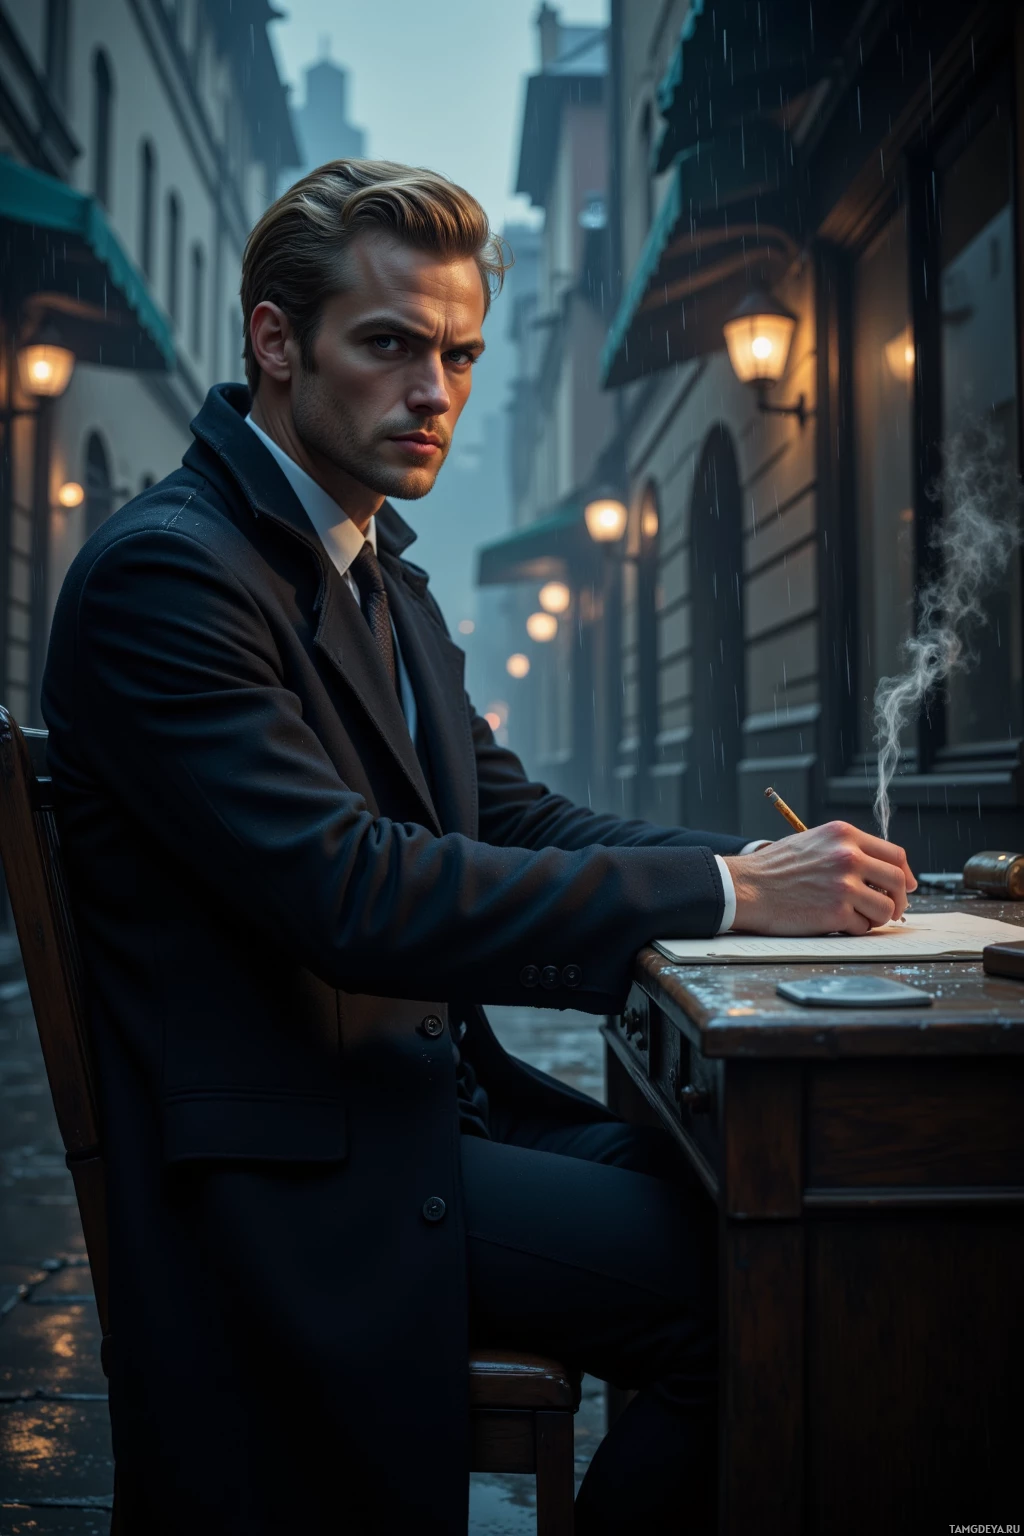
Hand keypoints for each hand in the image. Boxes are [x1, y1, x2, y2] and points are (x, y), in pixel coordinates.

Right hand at [723, 821, 917, 935]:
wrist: (747, 887)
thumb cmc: (774, 869)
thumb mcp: (814, 843)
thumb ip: (847, 850)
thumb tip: (880, 872)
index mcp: (844, 835)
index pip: (894, 854)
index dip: (904, 874)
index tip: (905, 886)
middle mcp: (848, 856)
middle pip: (897, 881)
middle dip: (899, 900)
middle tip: (891, 909)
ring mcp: (844, 884)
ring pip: (885, 908)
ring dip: (877, 918)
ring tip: (859, 917)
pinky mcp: (836, 912)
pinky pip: (862, 926)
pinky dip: (854, 929)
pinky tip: (836, 923)